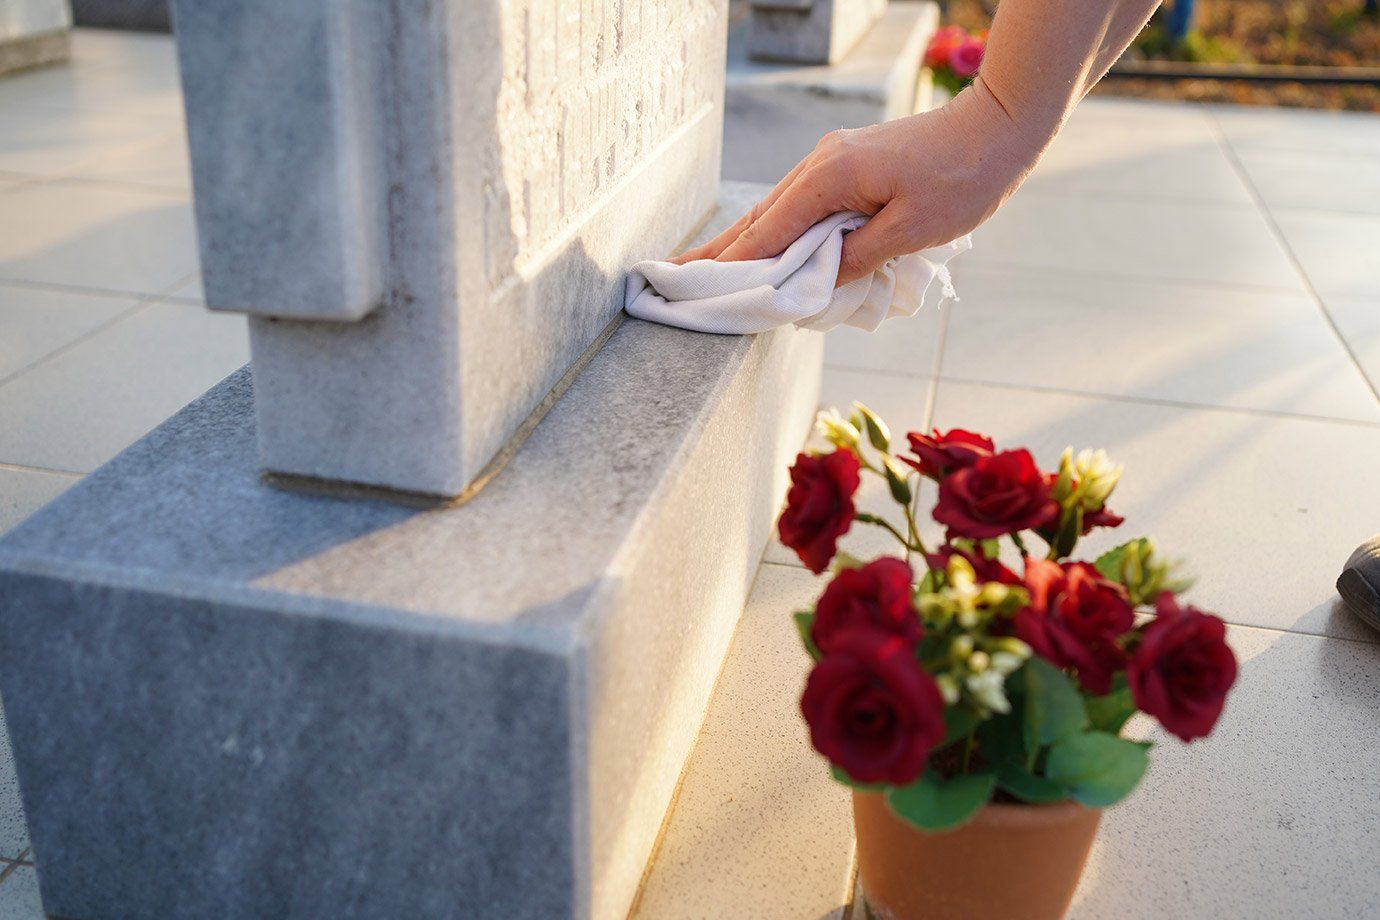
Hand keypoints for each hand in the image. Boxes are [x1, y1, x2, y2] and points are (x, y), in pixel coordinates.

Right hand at [673, 79, 1044, 285]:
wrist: (999, 128)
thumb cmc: (964, 178)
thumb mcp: (910, 230)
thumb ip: (856, 257)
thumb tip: (813, 281)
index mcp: (830, 177)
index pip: (768, 232)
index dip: (732, 266)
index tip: (696, 291)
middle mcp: (821, 164)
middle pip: (760, 217)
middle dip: (720, 252)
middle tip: (674, 277)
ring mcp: (833, 161)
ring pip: (777, 209)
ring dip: (745, 241)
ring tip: (707, 269)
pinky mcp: (848, 165)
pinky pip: (801, 205)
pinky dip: (777, 229)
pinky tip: (765, 248)